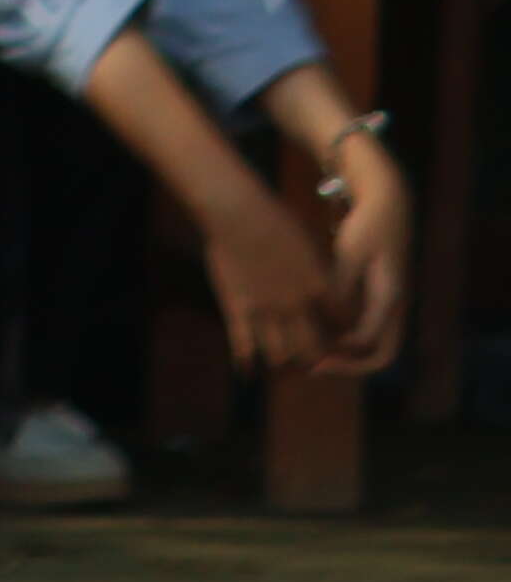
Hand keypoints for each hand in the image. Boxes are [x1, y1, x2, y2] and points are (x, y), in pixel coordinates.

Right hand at [201, 169, 346, 377]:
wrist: (236, 209)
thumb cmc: (272, 215)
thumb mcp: (304, 241)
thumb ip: (313, 267)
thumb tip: (319, 277)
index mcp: (318, 286)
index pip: (342, 322)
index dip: (344, 333)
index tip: (341, 337)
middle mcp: (296, 304)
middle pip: (314, 346)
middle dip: (317, 359)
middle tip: (315, 363)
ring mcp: (266, 308)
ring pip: (281, 353)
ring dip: (284, 364)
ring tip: (283, 369)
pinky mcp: (238, 306)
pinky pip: (243, 343)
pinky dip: (245, 362)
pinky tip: (246, 372)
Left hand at [321, 133, 412, 377]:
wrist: (387, 205)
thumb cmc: (367, 225)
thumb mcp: (351, 252)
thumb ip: (340, 283)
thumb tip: (327, 315)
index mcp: (389, 300)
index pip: (370, 344)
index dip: (344, 356)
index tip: (316, 358)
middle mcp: (394, 309)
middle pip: (381, 355)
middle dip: (351, 366)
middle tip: (316, 368)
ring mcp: (389, 305)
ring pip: (375, 345)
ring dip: (348, 356)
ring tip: (312, 357)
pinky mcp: (378, 298)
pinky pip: (366, 329)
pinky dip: (347, 339)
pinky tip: (316, 332)